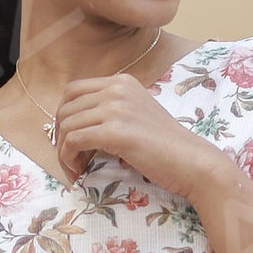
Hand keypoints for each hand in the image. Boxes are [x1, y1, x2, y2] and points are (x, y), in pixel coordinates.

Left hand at [51, 73, 230, 198]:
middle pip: (66, 106)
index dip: (64, 116)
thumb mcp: (138, 118)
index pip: (74, 91)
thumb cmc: (168, 148)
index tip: (70, 139)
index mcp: (122, 82)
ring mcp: (116, 108)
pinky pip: (74, 140)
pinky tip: (79, 170)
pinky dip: (69, 158)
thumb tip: (79, 128)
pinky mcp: (115, 131)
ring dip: (64, 151)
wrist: (192, 162)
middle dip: (60, 134)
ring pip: (67, 125)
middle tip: (69, 157)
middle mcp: (117, 88)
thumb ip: (113, 114)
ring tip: (76, 168)